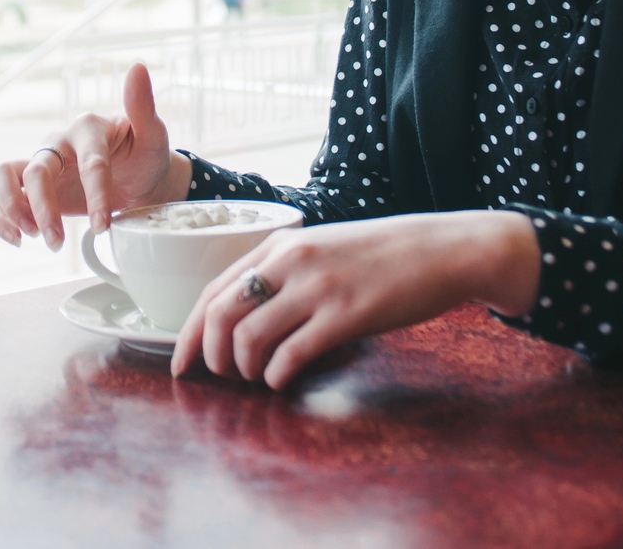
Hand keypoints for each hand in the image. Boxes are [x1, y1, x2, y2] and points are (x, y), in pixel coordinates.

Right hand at [0, 63, 191, 250]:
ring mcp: (43, 164)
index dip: (95, 195)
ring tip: (33, 236)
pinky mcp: (33, 187)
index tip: (103, 225)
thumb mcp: (152, 135)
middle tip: (58, 241)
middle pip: (38, 171)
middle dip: (45, 209)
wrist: (138, 178)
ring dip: (14, 209)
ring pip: (7, 176)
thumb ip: (142, 106)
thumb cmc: (145, 155)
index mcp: (87, 130)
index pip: (89, 163)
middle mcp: (59, 144)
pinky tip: (19, 239)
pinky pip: (4, 198)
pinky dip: (2, 218)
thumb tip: (138, 67)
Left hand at [170, 210, 540, 389]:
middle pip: (222, 315)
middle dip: (213, 357)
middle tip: (224, 377)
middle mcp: (291, 261)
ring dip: (246, 369)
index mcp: (278, 244)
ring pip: (250, 338)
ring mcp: (318, 287)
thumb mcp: (319, 248)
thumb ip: (280, 272)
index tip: (182, 364)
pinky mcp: (346, 315)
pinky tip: (284, 379)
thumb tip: (238, 317)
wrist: (440, 250)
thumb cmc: (379, 255)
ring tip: (261, 376)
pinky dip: (277, 376)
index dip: (190, 333)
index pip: (213, 290)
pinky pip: (291, 355)